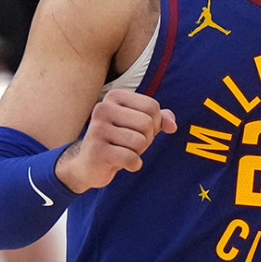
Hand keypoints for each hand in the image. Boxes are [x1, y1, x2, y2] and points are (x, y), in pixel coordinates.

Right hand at [55, 90, 176, 193]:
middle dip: (147, 139)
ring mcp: (97, 129)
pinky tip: (121, 163)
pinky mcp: (96, 151)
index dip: (155, 123)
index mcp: (114, 96)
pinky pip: (131, 158)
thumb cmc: (118, 140)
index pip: (152, 106)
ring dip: (138, 152)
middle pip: (147, 123)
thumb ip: (159, 119)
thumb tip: (172, 126)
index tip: (139, 131)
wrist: (88, 164)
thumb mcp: (139, 125)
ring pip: (140, 141)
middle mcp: (102, 108)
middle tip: (131, 145)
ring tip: (124, 152)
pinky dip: (133, 164)